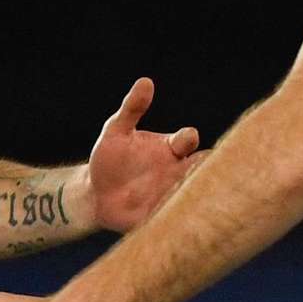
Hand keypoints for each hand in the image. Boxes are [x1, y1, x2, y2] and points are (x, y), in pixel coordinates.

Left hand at [80, 77, 202, 234]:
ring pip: (195, 193)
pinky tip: (183, 219)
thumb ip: (132, 109)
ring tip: (194, 195)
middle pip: (202, 167)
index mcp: (170, 148)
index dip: (188, 139)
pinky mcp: (163, 215)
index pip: (188, 140)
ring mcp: (172, 193)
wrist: (95, 194)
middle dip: (207, 167)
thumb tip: (145, 81)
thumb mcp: (116, 131)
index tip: (184, 140)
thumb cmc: (109, 158)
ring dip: (198, 194)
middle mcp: (177, 170)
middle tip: (204, 169)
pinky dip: (184, 217)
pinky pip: (179, 217)